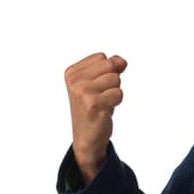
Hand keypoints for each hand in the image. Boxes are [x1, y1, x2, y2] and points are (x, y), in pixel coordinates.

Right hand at [64, 52, 127, 183]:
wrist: (87, 137)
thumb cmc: (95, 107)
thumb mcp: (101, 83)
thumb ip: (111, 66)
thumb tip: (122, 61)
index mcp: (72, 72)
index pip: (102, 57)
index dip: (106, 72)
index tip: (96, 88)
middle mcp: (74, 80)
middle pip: (109, 66)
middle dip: (112, 81)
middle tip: (101, 96)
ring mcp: (82, 91)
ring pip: (115, 79)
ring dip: (114, 92)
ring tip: (103, 103)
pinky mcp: (93, 103)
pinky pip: (118, 93)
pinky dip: (116, 102)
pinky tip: (105, 110)